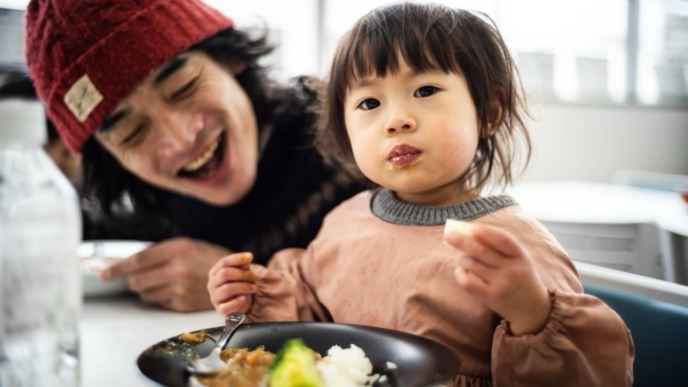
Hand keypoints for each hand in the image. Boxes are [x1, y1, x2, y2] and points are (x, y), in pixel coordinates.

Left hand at [100, 237, 229, 311]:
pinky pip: (157, 303)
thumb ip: (159, 252)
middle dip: (133, 280)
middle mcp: (177, 269)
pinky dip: (159, 297)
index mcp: (177, 249)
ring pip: (144, 294)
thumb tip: (129, 263)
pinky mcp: (182, 304)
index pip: (137, 260)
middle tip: (140, 277)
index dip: (117, 268)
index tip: (103, 274)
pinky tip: (172, 290)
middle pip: (136, 281)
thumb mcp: (186, 245)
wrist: (233, 277)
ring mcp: (180, 288)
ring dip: (146, 289)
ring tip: (163, 282)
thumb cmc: (208, 258)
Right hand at [208, 252, 257, 314]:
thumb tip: (246, 260)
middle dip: (242, 274)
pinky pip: (226, 306)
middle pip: (224, 274)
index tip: (250, 256)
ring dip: (244, 286)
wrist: (238, 304)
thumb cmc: (239, 285)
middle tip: (255, 277)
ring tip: (255, 287)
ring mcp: (215, 297)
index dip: (237, 258)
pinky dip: (237, 301)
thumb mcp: (241, 274)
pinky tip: (244, 298)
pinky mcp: (220, 310)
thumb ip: (243, 267)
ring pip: (227, 289)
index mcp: (215, 272)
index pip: (223, 262)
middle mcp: (212, 284)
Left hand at [443, 220, 551, 335]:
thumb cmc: (520, 277)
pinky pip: (467, 282)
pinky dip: (460, 273)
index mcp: (521, 256)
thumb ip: (500, 247)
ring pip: (472, 264)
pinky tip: (461, 271)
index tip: (471, 227)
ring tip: (465, 260)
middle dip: (462, 241)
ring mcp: (501, 284)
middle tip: (448, 234)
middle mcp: (512, 270)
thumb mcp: (519, 260)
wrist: (532, 309)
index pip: (504, 240)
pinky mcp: (491, 297)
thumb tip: (469, 233)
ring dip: (463, 259)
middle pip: (482, 251)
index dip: (487, 232)